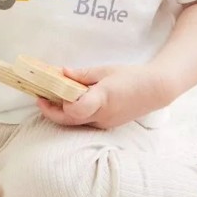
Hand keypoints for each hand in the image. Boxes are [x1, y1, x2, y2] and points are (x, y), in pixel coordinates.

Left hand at [35, 63, 167, 129]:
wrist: (156, 90)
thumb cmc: (131, 77)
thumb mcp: (105, 71)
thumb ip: (81, 74)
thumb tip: (60, 72)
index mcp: (102, 99)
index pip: (76, 110)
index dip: (61, 104)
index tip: (52, 93)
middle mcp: (102, 116)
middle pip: (69, 120)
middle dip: (51, 111)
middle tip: (40, 98)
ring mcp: (105, 124)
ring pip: (76, 123)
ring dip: (61, 113)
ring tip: (52, 98)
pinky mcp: (107, 126)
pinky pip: (85, 122)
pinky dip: (74, 114)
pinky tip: (70, 103)